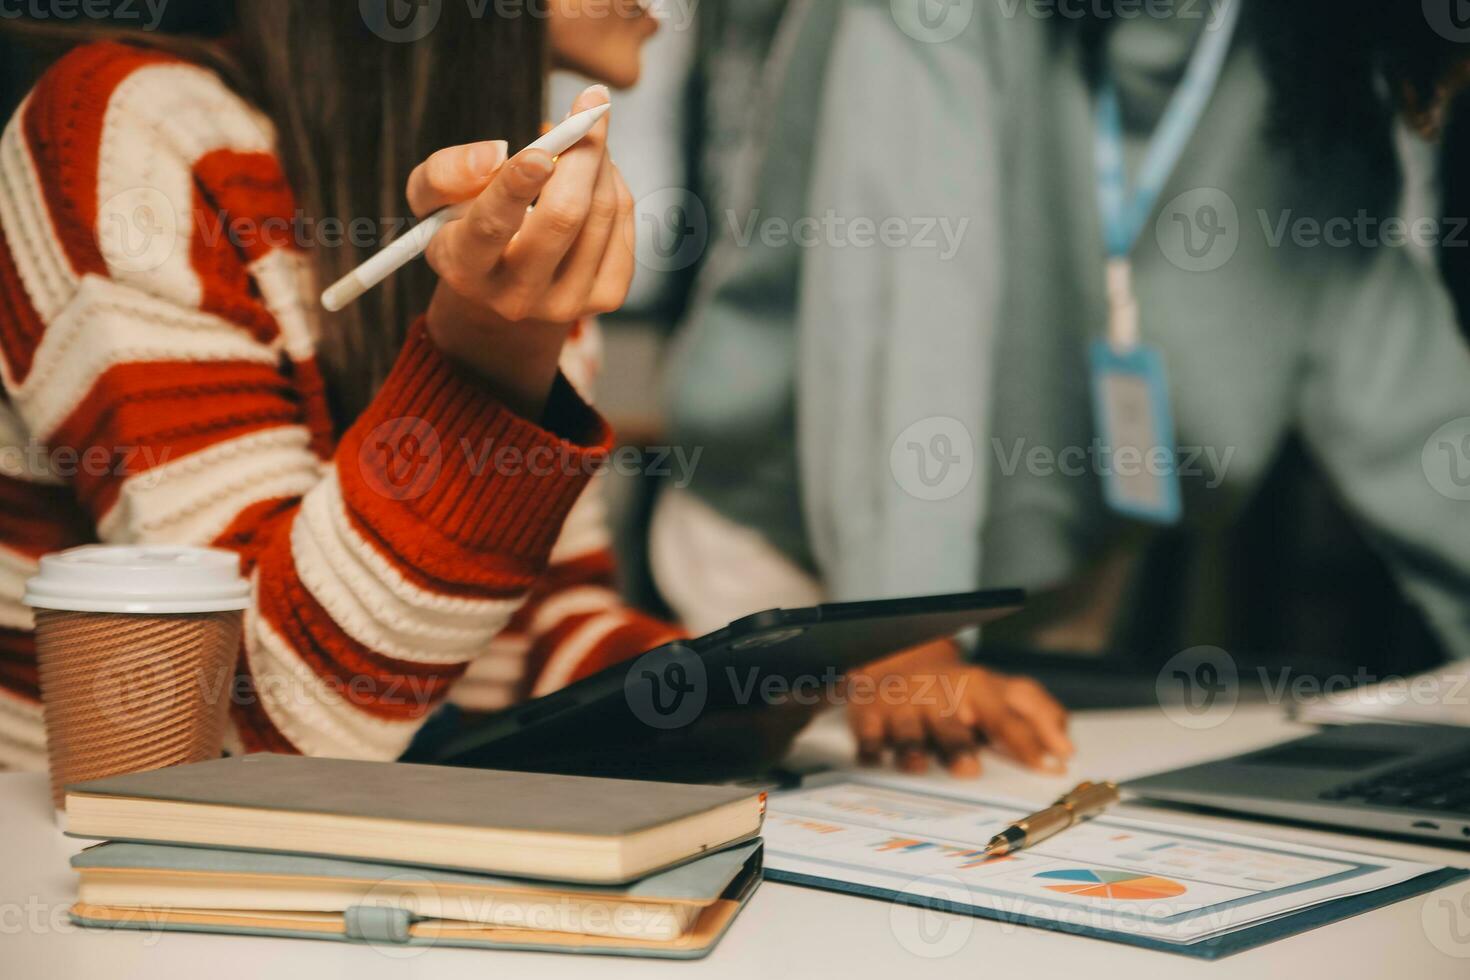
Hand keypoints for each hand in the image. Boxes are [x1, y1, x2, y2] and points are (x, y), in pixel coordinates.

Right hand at [406, 85, 635, 417]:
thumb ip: (444, 172)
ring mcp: (568, 302)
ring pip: (601, 213)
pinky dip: (613, 184)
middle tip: (591, 103)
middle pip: (563, 217)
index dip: (517, 185)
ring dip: (599, 159)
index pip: (491, 226)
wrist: (502, 290)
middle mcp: (518, 296)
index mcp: (467, 269)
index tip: (543, 149)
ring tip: (583, 139)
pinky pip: (622, 221)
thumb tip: (494, 154)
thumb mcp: (431, 201)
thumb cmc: (462, 227)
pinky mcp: (606, 296)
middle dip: (582, 153)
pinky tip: (592, 175)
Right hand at [846, 640, 1073, 776]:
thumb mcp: (999, 690)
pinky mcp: (869, 714)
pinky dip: (870, 746)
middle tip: (971, 770)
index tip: (1045, 767)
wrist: (895, 661)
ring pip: (908, 730)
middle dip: (959, 746)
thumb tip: (1067, 750)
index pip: (1005, 716)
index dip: (1025, 742)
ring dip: (913, 748)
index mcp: (977, 689)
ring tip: (918, 766)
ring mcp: (904, 706)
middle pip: (952, 725)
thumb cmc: (957, 689)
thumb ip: (1037, 713)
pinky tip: (874, 759)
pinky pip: (868, 733)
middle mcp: (940, 697)